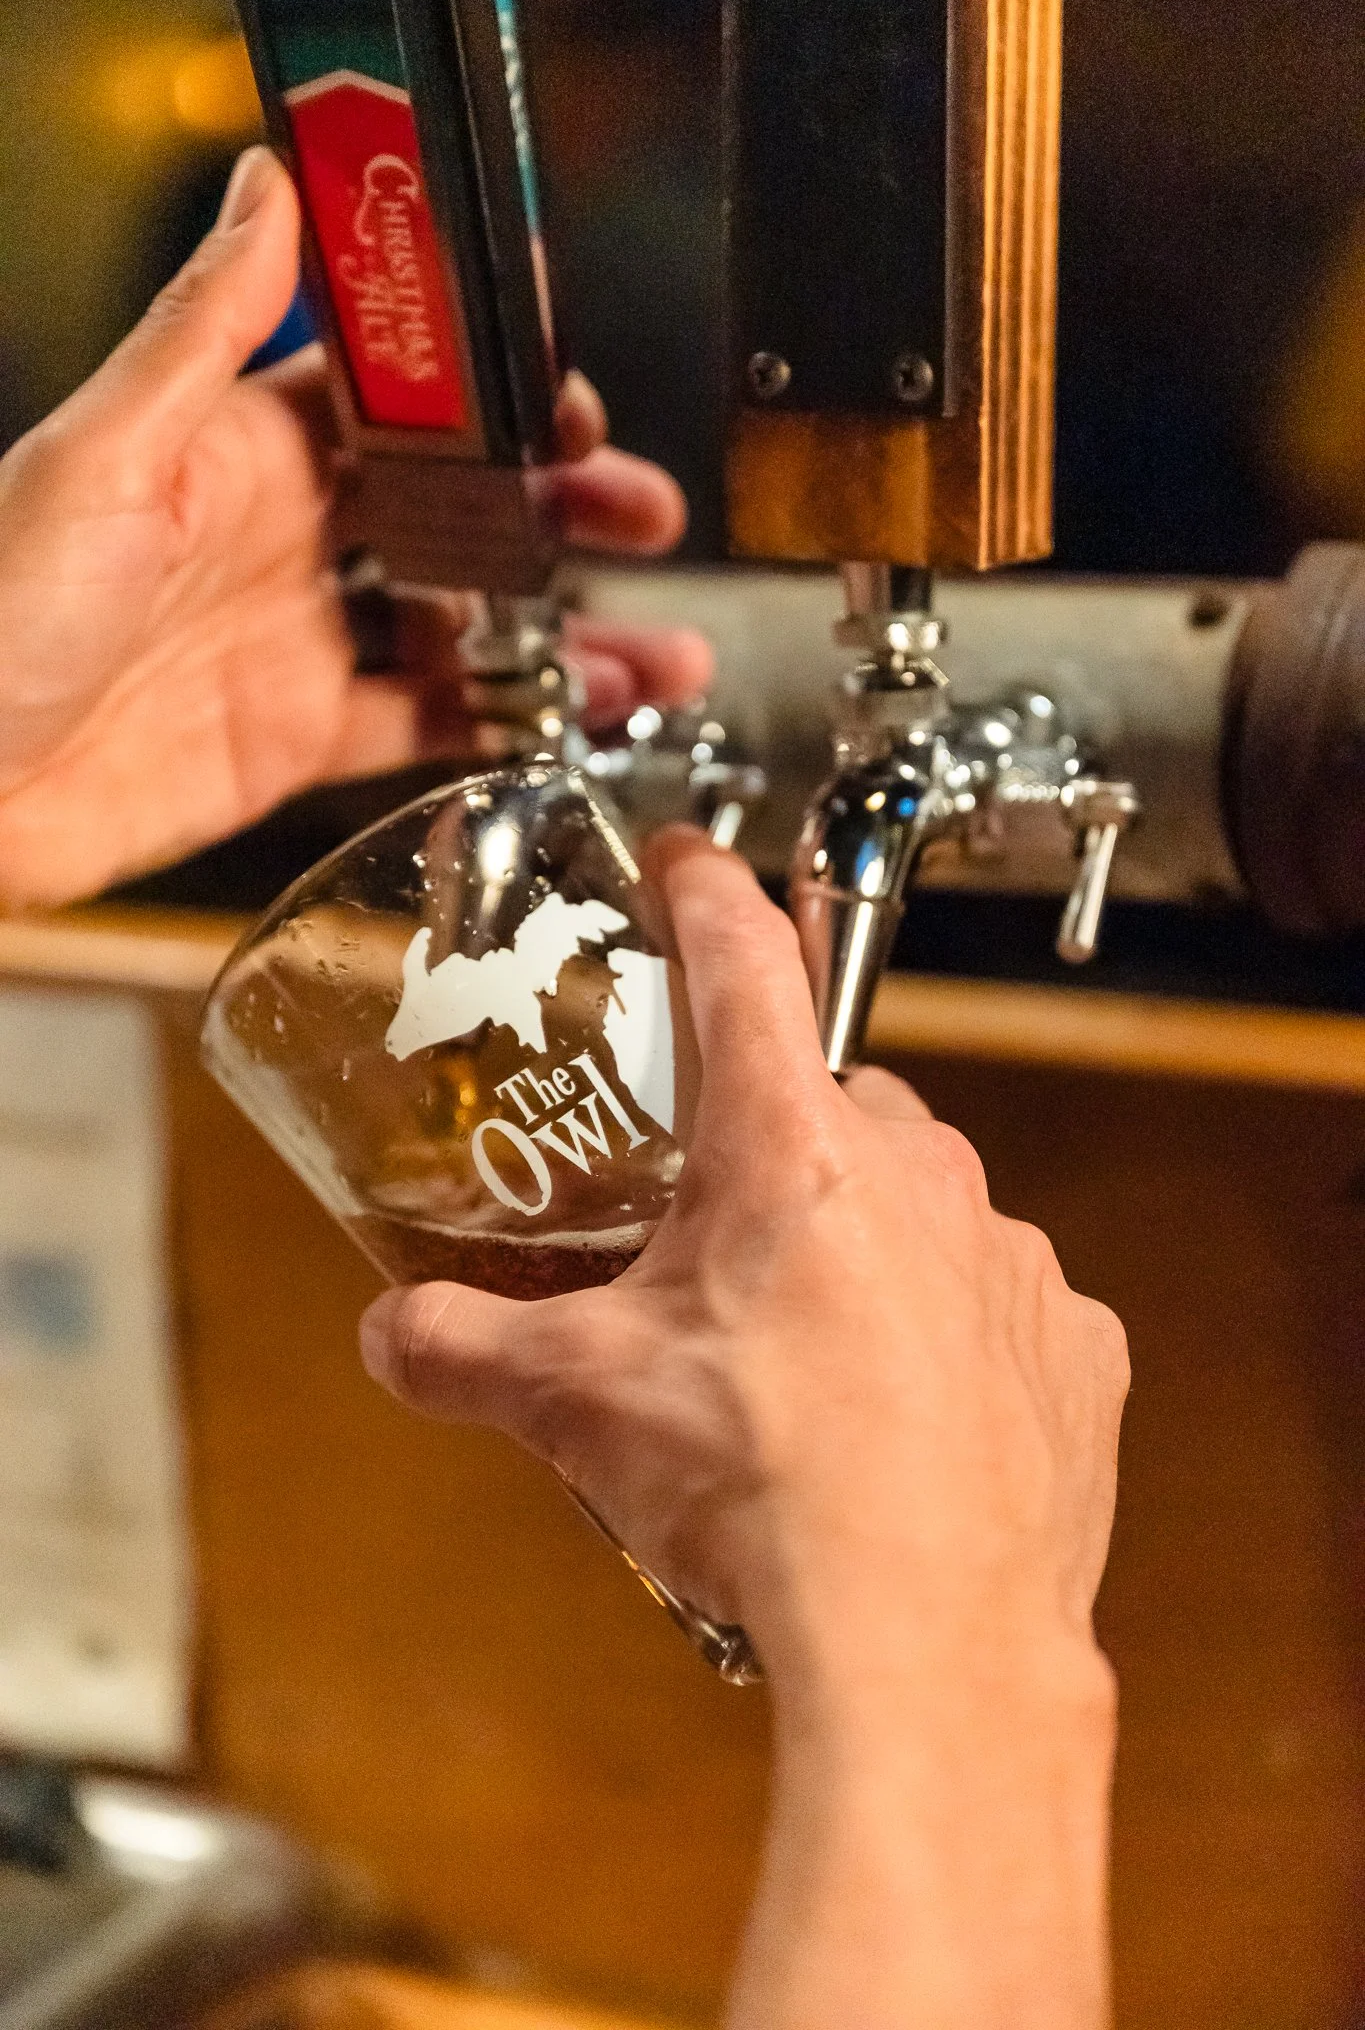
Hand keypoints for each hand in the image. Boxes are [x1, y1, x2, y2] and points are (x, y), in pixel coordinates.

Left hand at [0, 147, 708, 906]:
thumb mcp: (101, 457)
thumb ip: (203, 334)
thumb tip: (268, 188)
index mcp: (238, 452)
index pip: (398, 403)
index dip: (493, 397)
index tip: (573, 398)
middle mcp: (283, 541)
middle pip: (456, 515)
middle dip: (561, 513)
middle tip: (645, 516)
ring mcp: (298, 643)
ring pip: (465, 630)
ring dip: (567, 638)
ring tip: (660, 661)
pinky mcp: (298, 740)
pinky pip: (425, 724)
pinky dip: (505, 724)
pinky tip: (574, 721)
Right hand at [361, 830, 1128, 2028]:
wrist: (926, 1643)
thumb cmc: (760, 1496)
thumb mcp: (577, 1406)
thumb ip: (464, 1350)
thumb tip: (394, 1336)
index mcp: (790, 1150)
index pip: (741, 962)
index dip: (704, 895)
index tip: (687, 864)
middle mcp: (920, 1174)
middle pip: (830, 1101)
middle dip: (769, 1143)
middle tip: (710, 1228)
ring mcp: (1011, 1257)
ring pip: (921, 1204)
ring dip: (861, 1245)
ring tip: (798, 1354)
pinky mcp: (1073, 1345)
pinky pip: (997, 1305)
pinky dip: (948, 1336)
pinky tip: (897, 1417)